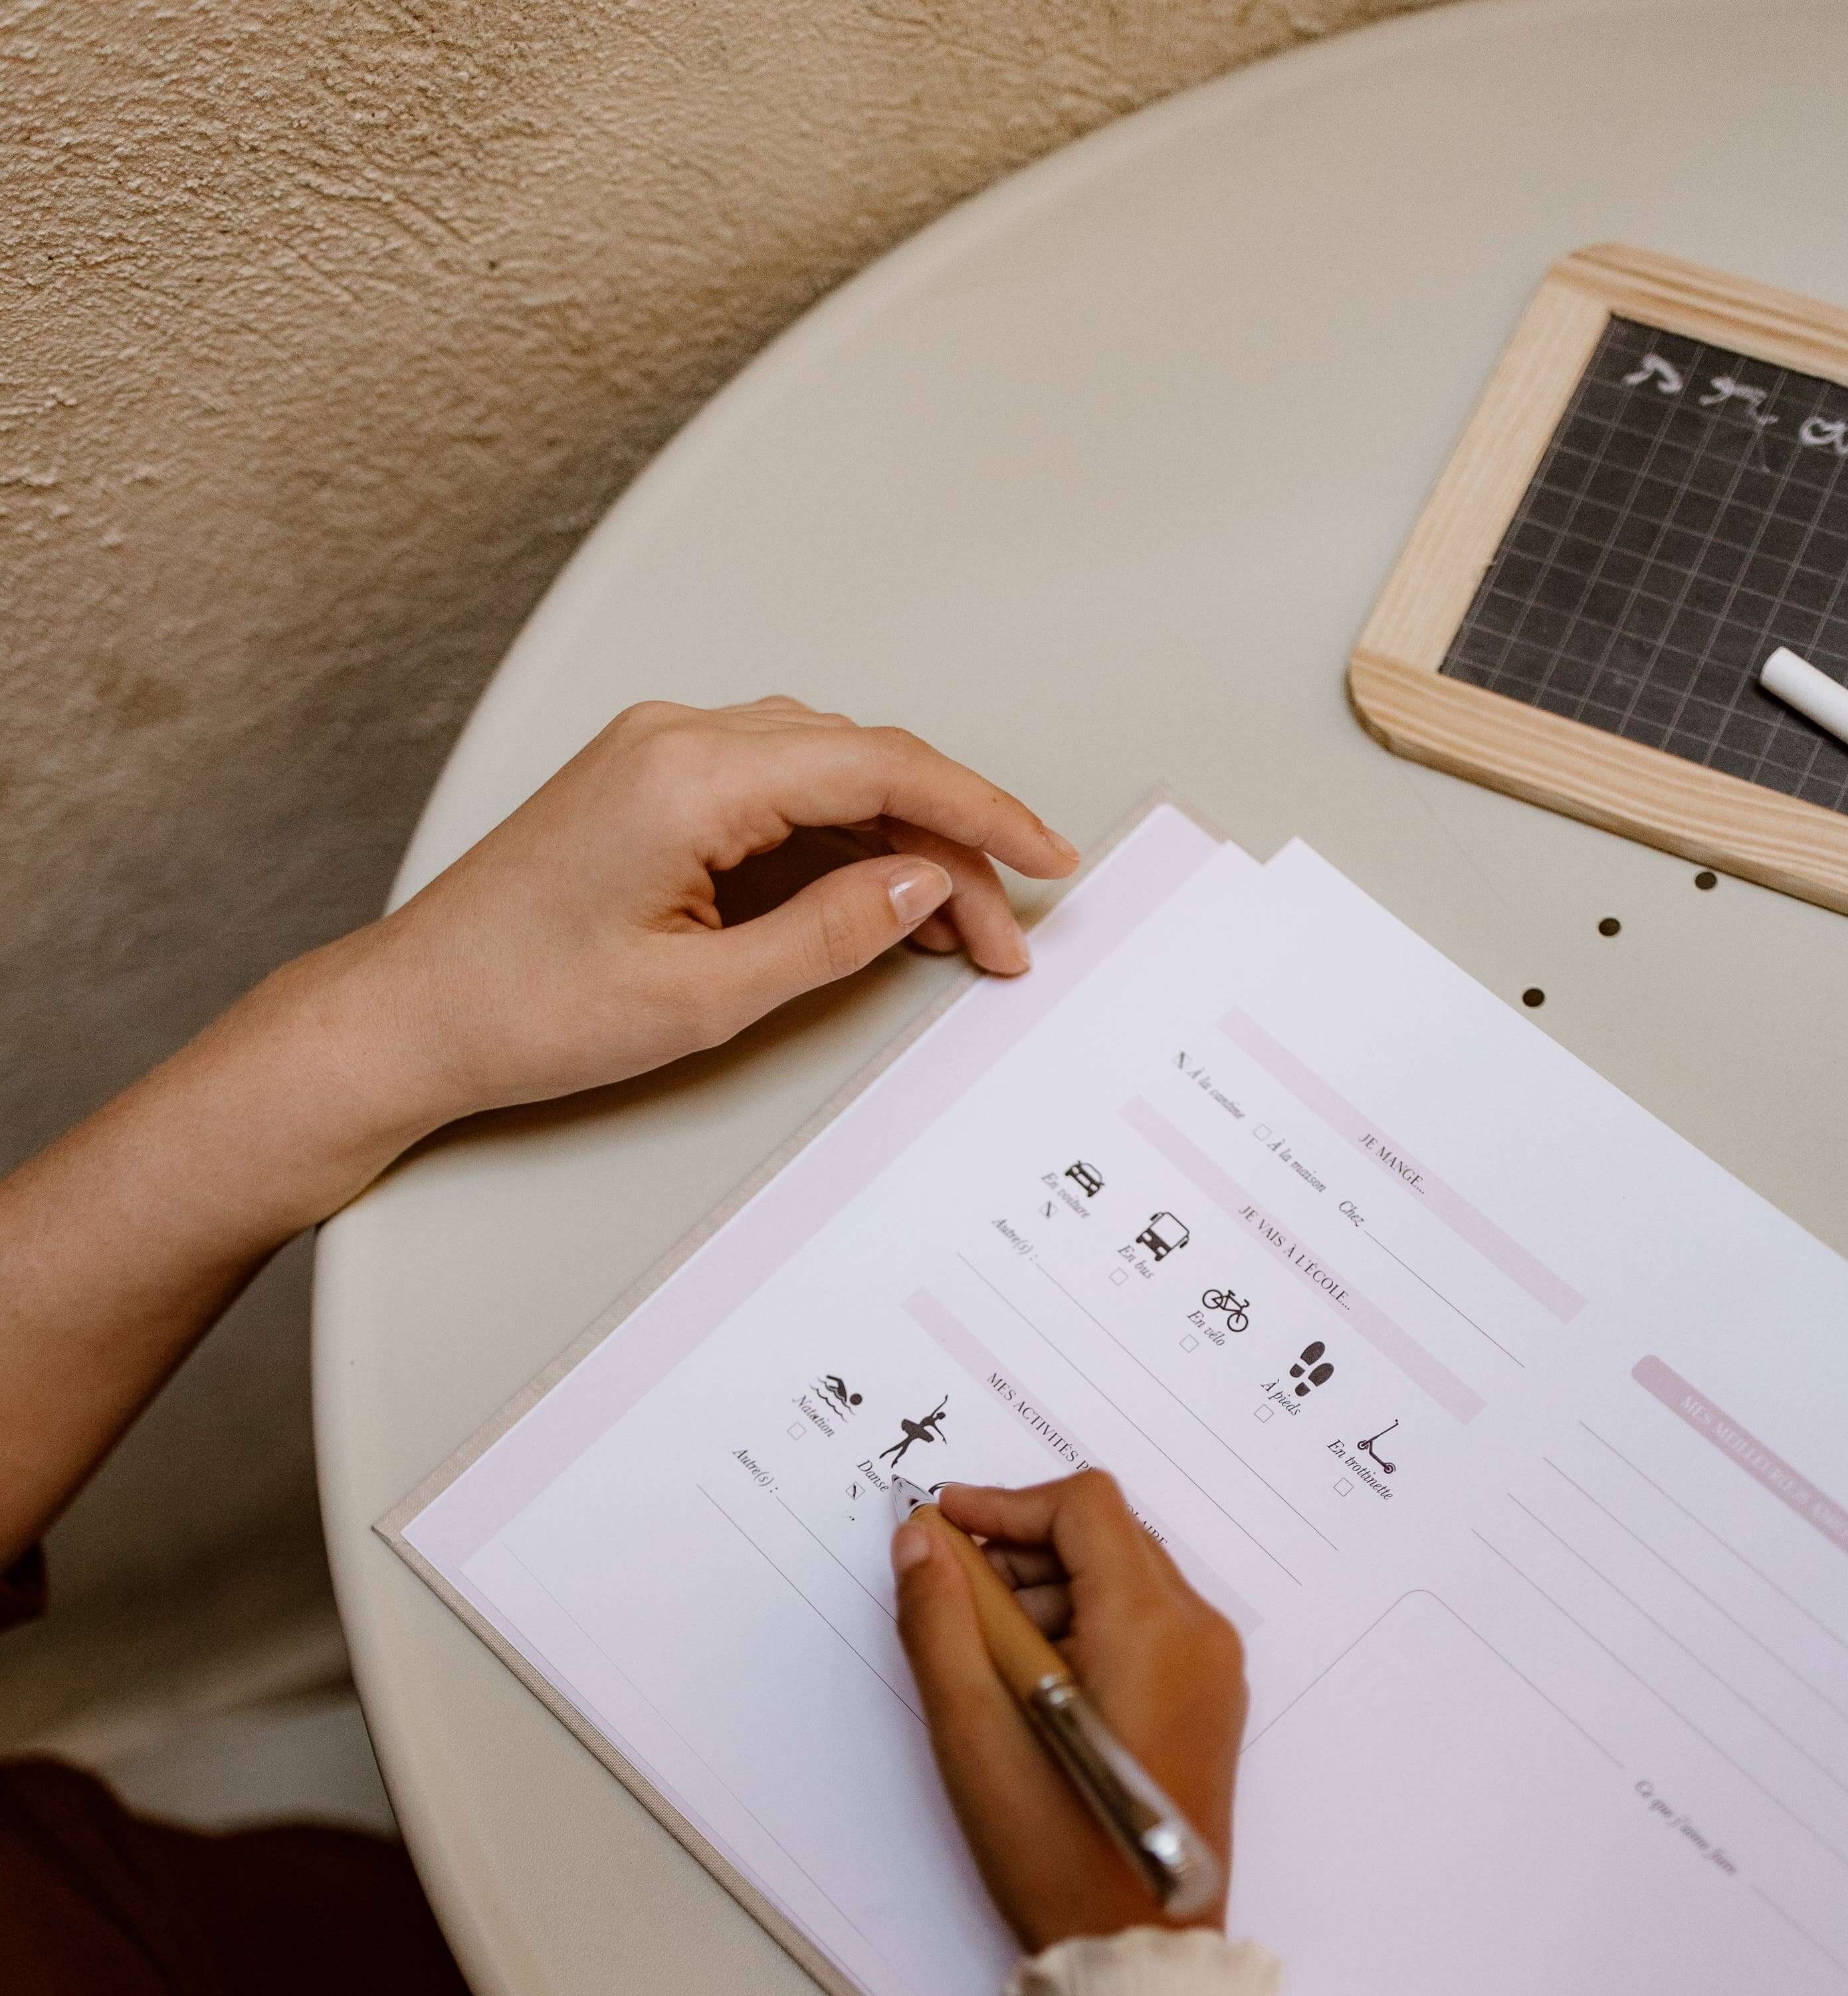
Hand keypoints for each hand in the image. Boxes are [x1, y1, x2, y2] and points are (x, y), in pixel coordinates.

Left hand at [269, 696, 1077, 1204]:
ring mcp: (662, 757)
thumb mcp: (702, 997)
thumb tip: (918, 889)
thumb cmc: (523, 1007)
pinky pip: (777, 797)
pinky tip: (876, 907)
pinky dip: (840, 847)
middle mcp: (678, 740)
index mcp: (691, 775)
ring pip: (827, 777)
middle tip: (1002, 934)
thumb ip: (827, 936)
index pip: (880, 767)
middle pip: (863, 764)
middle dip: (949, 846)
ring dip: (898, 847)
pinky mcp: (652, 789)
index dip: (980, 815)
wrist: (413, 1014)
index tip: (1045, 859)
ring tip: (951, 935)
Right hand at [891, 1470, 1245, 1950]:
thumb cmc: (1059, 1853)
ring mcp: (1212, 1670)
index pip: (1082, 1507)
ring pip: (1122, 1579)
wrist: (1139, 1949)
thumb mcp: (974, 1731)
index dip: (1003, 1504)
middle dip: (1019, 1549)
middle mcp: (1198, 1633)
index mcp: (1152, 1627)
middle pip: (1104, 1537)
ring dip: (1047, 1590)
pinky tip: (1029, 1681)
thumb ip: (940, 1621)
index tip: (940, 1527)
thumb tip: (921, 1542)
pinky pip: (1143, 1626)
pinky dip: (1082, 1625)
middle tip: (949, 1594)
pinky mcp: (1207, 1702)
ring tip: (983, 1651)